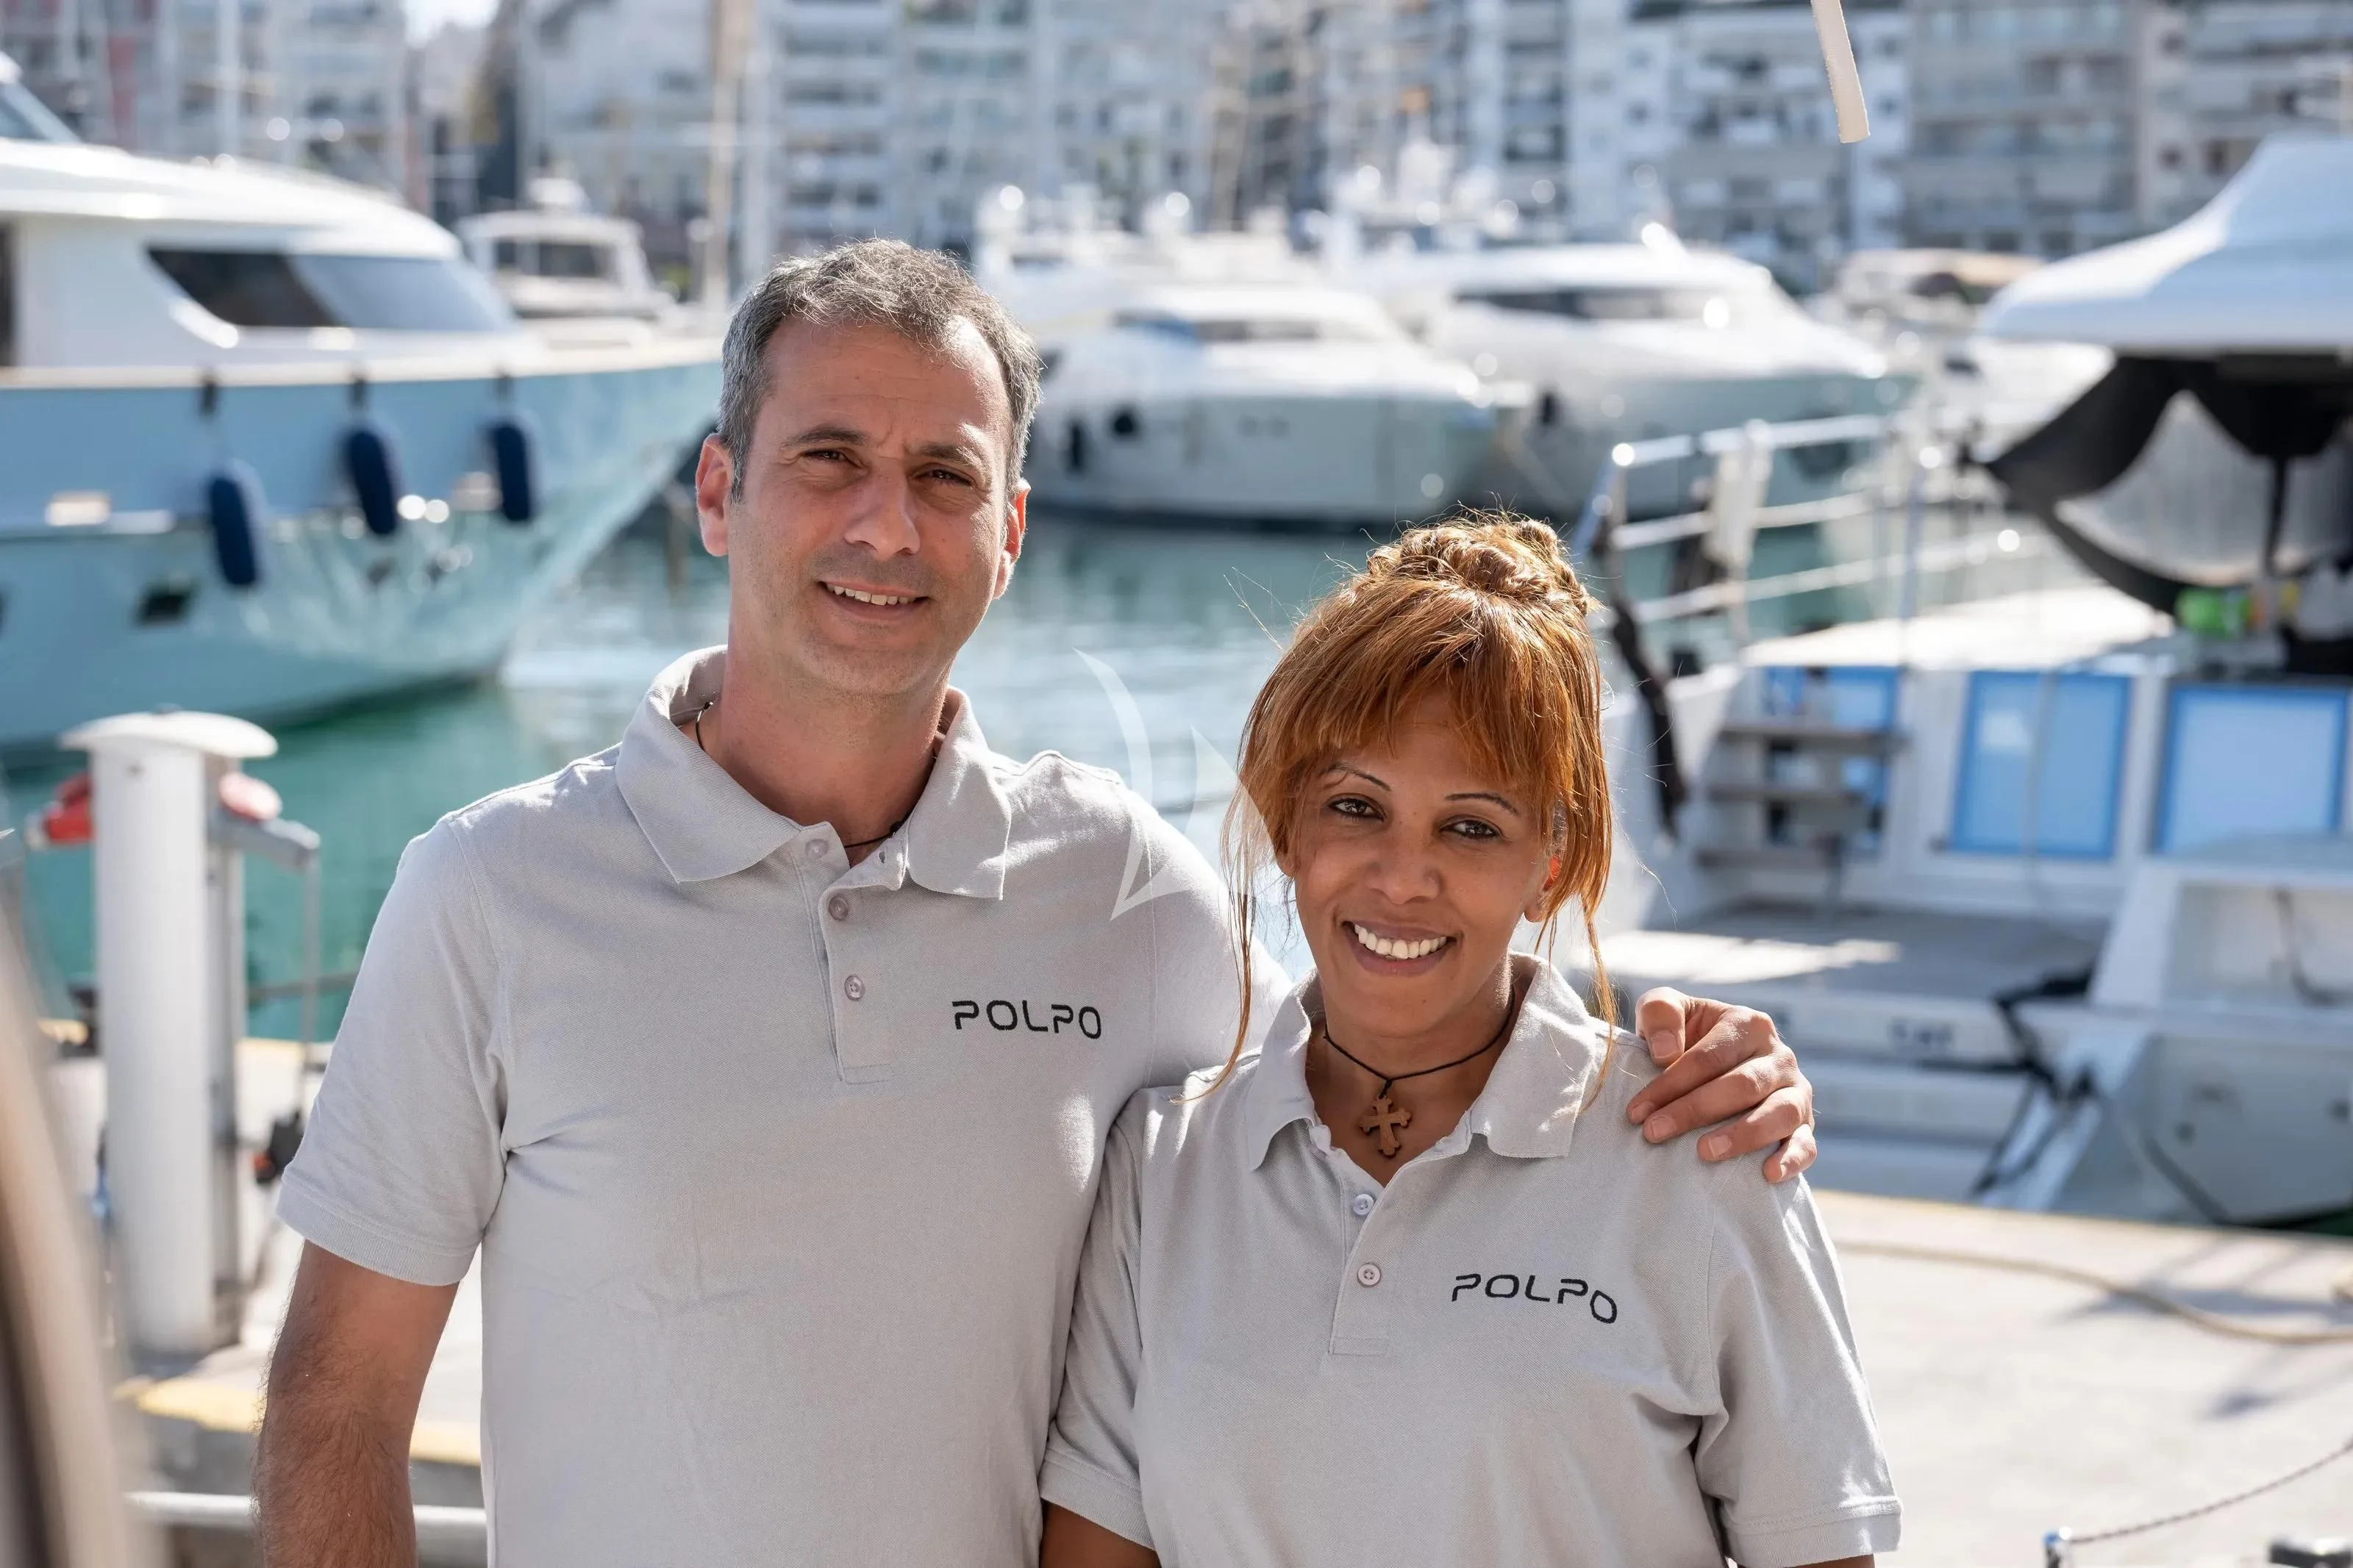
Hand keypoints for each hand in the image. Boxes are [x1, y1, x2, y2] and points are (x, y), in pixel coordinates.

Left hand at [1622, 989, 1814, 1181]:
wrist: (1717, 1063)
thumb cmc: (1685, 1038)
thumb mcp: (1668, 1010)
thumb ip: (1660, 1012)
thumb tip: (1665, 1052)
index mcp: (1747, 1024)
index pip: (1708, 1056)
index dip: (1671, 1084)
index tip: (1637, 1111)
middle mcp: (1779, 1055)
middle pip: (1742, 1085)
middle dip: (1694, 1110)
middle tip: (1654, 1133)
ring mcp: (1796, 1091)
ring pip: (1780, 1113)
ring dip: (1743, 1135)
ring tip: (1704, 1152)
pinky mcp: (1805, 1124)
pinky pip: (1806, 1143)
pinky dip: (1791, 1159)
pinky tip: (1768, 1175)